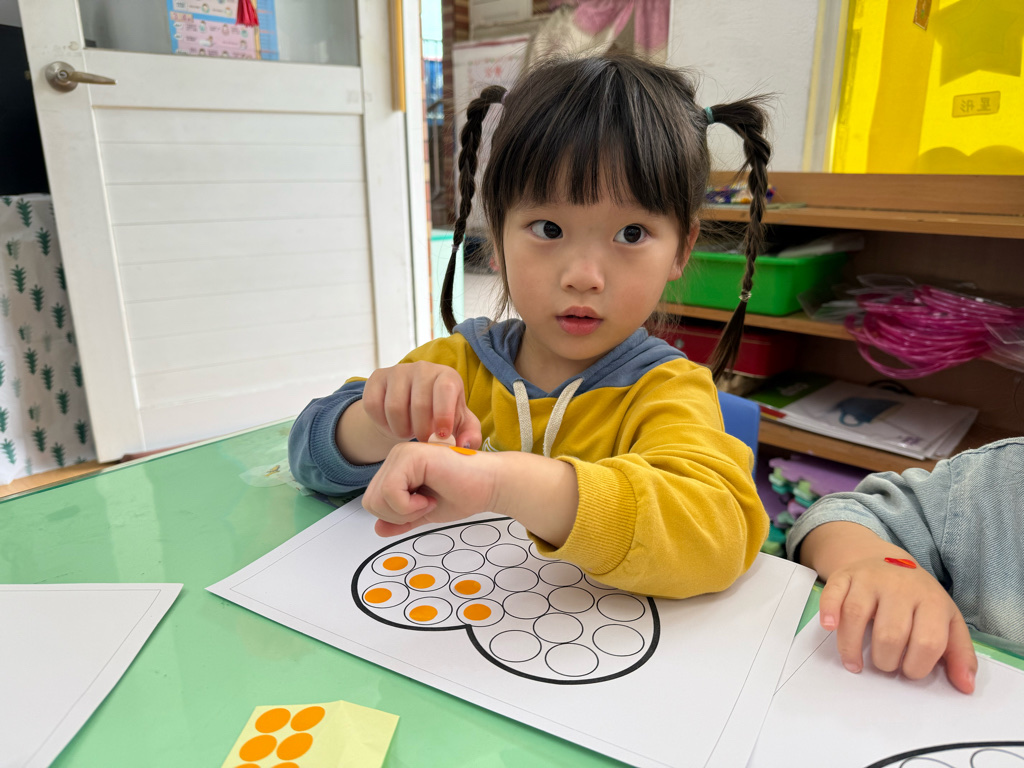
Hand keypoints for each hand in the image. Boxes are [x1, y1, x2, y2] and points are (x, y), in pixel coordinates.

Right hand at [362, 361, 481, 447]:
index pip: (445, 389)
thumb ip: (470, 436)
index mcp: (447, 376)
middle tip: (423, 438)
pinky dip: (382, 423)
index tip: (441, 435)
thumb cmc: (441, 417)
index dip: (443, 414)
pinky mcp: (377, 377)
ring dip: (400, 429)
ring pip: (394, 407)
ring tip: (409, 431)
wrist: (411, 409)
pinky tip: (392, 424)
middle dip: (421, 430)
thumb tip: (465, 444)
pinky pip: (374, 405)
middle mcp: (423, 368)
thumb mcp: (460, 426)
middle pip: (419, 403)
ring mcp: (398, 370)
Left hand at [362, 442, 496, 535]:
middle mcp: (396, 456)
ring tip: (429, 500)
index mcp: (398, 466)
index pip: (373, 500)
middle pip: (370, 501)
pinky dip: (409, 506)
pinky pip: (391, 492)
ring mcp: (402, 453)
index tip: (423, 507)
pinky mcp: (411, 456)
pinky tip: (429, 498)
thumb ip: (401, 519)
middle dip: (398, 516)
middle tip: (426, 506)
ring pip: (377, 498)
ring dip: (405, 511)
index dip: (396, 516)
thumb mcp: (425, 512)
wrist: (491, 484)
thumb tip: (378, 529)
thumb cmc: (465, 493)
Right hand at [819, 557, 977, 693]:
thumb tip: (966, 687)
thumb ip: (959, 655)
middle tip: (885, 664)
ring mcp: (870, 578)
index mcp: (932, 600)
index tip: (909, 670)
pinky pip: (832, 594)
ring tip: (855, 664)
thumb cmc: (918, 599)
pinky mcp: (845, 575)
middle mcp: (901, 586)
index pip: (927, 642)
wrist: (888, 561)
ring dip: (852, 648)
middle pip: (890, 634)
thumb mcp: (947, 621)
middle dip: (885, 662)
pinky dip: (828, 613)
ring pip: (856, 616)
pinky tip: (830, 628)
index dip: (917, 666)